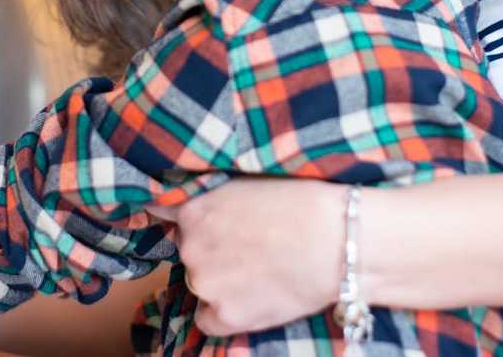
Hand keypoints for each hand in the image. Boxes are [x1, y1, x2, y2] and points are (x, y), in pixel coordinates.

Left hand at [151, 177, 344, 334]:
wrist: (338, 241)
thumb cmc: (302, 203)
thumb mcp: (247, 181)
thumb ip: (212, 193)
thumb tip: (185, 202)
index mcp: (193, 210)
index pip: (164, 214)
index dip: (190, 220)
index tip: (207, 225)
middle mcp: (190, 247)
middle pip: (188, 252)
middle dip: (211, 250)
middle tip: (248, 247)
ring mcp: (206, 284)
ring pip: (200, 285)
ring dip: (220, 281)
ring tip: (260, 271)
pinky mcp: (225, 316)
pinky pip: (208, 321)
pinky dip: (225, 314)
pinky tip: (252, 297)